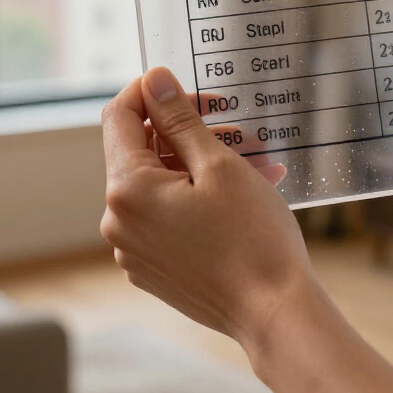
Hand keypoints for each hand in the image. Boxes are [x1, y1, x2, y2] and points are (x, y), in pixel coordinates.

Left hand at [101, 70, 392, 392]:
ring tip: (255, 159)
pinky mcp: (154, 268)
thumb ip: (179, 119)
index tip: (188, 88)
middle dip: (188, 131)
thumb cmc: (251, 236)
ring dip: (201, 163)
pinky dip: (198, 195)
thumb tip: (153, 80)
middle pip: (143, 151)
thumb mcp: (218, 164)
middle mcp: (118, 222)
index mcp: (127, 190)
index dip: (151, 92)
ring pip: (160, 184)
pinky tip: (244, 192)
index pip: (118, 117)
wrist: (274, 312)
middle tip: (235, 126)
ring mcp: (134, 250)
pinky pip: (167, 215)